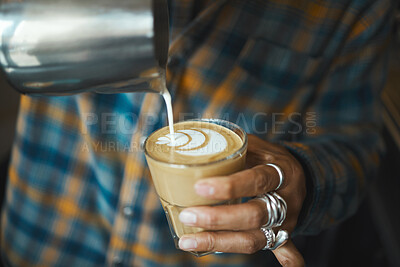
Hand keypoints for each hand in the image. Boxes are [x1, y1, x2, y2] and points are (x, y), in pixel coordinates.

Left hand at [178, 134, 305, 266]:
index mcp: (281, 172)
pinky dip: (288, 262)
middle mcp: (286, 200)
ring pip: (255, 239)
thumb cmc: (269, 159)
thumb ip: (233, 150)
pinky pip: (285, 251)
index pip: (256, 180)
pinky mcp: (283, 235)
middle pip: (254, 215)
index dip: (229, 186)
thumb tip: (197, 151)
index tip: (199, 187)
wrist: (299, 173)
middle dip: (218, 219)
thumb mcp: (257, 147)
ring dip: (221, 243)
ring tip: (187, 242)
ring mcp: (285, 222)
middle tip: (187, 215)